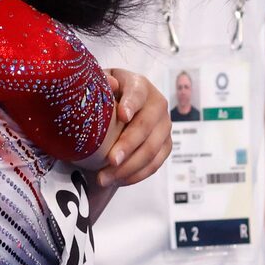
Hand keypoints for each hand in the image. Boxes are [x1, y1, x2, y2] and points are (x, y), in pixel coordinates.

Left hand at [95, 69, 172, 187]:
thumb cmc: (103, 96)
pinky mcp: (165, 145)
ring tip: (104, 178)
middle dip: (128, 145)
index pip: (137, 93)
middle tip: (110, 160)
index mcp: (139, 85)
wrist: (116, 109)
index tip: (122, 116)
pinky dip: (136, 175)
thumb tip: (111, 84)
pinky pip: (154, 164)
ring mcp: (164, 126)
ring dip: (128, 167)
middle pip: (146, 126)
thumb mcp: (98, 86)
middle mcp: (157, 104)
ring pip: (151, 150)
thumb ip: (101, 84)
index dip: (131, 104)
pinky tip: (117, 181)